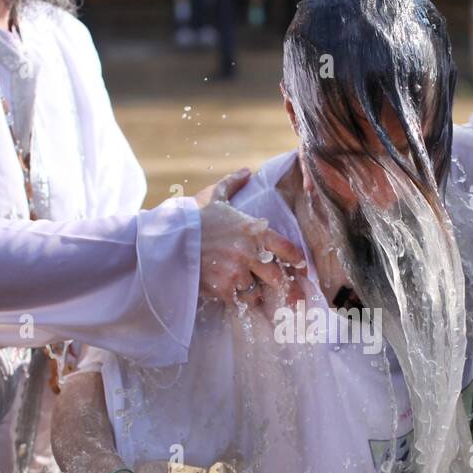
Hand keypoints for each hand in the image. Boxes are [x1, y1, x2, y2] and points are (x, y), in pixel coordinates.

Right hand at [196, 169, 305, 307]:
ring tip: (252, 293)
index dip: (298, 261)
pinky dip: (238, 301)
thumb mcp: (215, 198)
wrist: (169, 239)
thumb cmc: (195, 219)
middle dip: (288, 288)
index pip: (287, 248)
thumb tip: (246, 171)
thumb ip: (232, 184)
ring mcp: (237, 271)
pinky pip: (240, 301)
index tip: (303, 269)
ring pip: (258, 291)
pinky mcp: (223, 287)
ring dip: (255, 293)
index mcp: (254, 230)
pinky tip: (235, 297)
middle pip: (278, 276)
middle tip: (296, 299)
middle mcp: (249, 251)